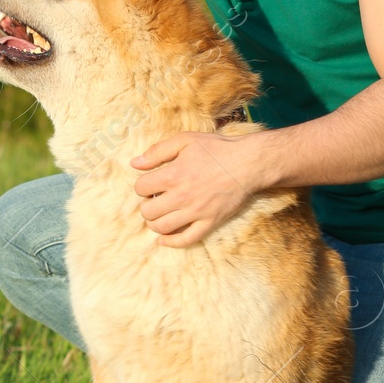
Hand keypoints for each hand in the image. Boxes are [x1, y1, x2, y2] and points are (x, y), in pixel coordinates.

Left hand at [131, 131, 269, 246]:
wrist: (249, 163)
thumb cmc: (217, 149)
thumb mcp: (185, 140)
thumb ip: (158, 151)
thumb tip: (134, 163)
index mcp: (173, 175)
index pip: (141, 188)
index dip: (142, 186)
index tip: (150, 184)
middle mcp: (181, 196)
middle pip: (147, 211)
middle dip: (146, 205)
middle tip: (155, 200)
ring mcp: (196, 212)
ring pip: (162, 227)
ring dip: (154, 223)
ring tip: (159, 215)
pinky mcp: (209, 222)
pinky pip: (186, 239)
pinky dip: (171, 242)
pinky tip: (164, 239)